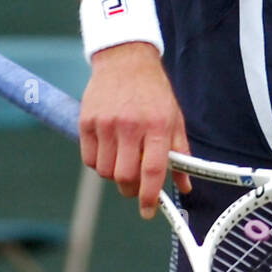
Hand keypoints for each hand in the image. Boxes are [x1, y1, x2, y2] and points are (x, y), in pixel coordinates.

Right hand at [79, 43, 190, 217]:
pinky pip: (89, 159)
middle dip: (131, 189)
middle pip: (125, 176)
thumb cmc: (153, 92)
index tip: (148, 211)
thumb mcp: (174, 118)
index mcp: (157, 125)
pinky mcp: (86, 121)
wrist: (125, 59)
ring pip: (105, 171)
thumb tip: (185, 187)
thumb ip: (179, 153)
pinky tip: (108, 151)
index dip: (150, 197)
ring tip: (123, 160)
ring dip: (114, 175)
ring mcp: (105, 123)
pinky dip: (98, 163)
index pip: (153, 171)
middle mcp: (130, 125)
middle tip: (136, 186)